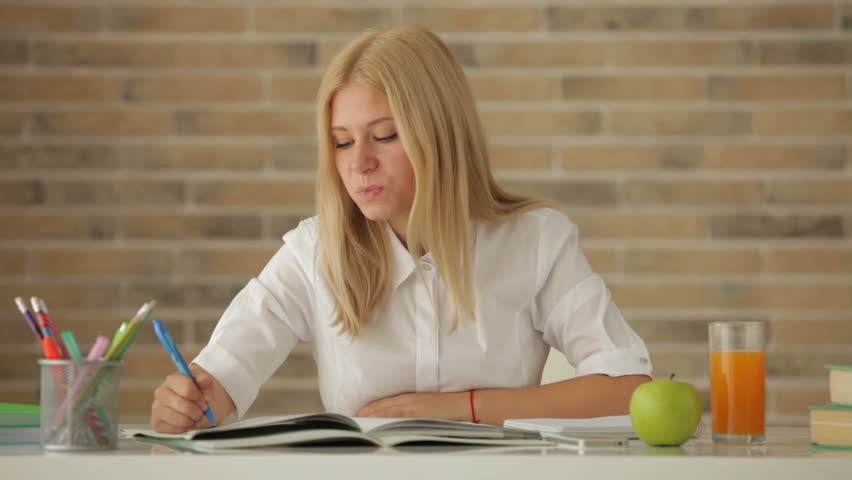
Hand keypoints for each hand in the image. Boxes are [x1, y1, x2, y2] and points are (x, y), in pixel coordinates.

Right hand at [151, 364, 220, 432]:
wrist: (192, 402)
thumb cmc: (198, 389)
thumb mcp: (204, 380)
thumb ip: (205, 381)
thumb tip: (205, 389)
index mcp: (172, 379)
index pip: (187, 388)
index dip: (199, 397)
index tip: (206, 400)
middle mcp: (161, 392)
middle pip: (183, 405)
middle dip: (197, 410)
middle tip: (202, 411)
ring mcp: (156, 408)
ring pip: (180, 419)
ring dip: (192, 420)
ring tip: (194, 416)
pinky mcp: (157, 423)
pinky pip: (176, 429)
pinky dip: (186, 428)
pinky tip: (186, 421)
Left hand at [355, 391, 469, 421]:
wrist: (464, 405)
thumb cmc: (447, 407)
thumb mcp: (425, 406)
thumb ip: (410, 410)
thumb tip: (398, 419)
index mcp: (408, 398)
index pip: (382, 403)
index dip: (368, 408)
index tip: (357, 414)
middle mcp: (407, 401)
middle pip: (379, 406)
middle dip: (364, 412)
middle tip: (351, 418)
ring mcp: (411, 407)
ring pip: (384, 410)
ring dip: (369, 415)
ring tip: (357, 421)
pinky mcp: (416, 414)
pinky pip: (395, 416)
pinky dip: (383, 418)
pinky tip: (375, 423)